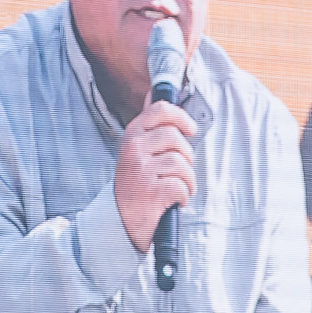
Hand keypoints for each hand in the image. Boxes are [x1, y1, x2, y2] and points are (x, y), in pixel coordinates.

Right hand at [115, 97, 198, 250]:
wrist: (121, 220)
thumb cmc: (135, 184)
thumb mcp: (136, 150)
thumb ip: (149, 126)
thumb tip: (153, 92)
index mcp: (132, 135)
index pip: (160, 110)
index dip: (181, 117)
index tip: (190, 129)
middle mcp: (134, 149)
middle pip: (176, 137)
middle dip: (186, 156)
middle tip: (179, 171)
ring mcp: (141, 169)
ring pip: (182, 163)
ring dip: (187, 180)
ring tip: (177, 188)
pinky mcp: (150, 190)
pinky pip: (182, 186)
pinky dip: (184, 196)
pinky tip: (174, 201)